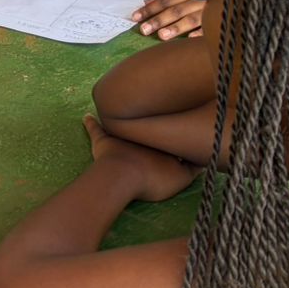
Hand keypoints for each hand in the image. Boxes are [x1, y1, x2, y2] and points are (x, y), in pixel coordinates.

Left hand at [83, 114, 197, 202]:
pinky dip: (90, 122)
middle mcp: (141, 133)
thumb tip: (201, 159)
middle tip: (150, 111)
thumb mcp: (179, 179)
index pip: (167, 129)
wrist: (124, 176)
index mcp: (160, 140)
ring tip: (126, 108)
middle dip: (149, 118)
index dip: (169, 127)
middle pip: (146, 124)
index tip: (171, 121)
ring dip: (125, 117)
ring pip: (124, 122)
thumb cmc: (152, 178)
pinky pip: (95, 128)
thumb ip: (191, 169)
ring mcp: (121, 135)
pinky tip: (86, 116)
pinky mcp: (103, 141)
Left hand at [130, 0, 205, 40]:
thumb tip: (147, 1)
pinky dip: (201, 32)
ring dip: (176, 27)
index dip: (150, 8)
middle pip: (175, 8)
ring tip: (162, 36)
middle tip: (143, 29)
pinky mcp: (222, 16)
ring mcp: (211, 6)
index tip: (135, 17)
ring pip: (192, 17)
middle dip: (158, 19)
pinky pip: (211, 25)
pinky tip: (189, 39)